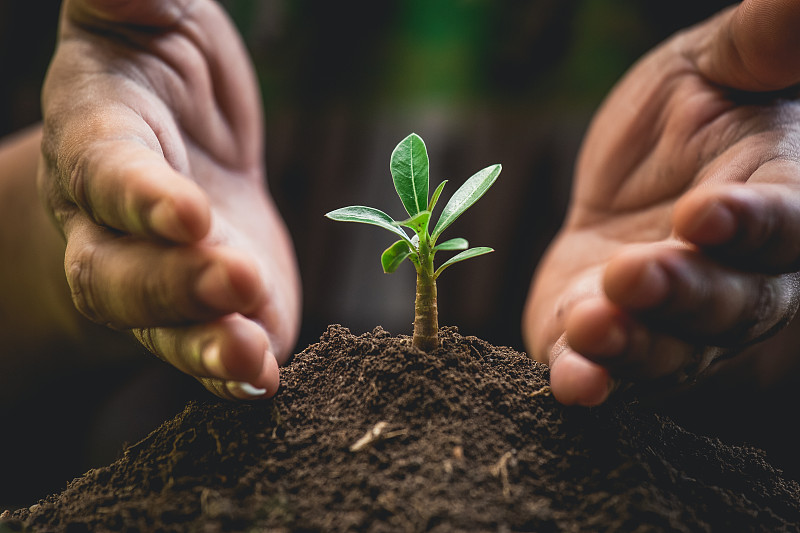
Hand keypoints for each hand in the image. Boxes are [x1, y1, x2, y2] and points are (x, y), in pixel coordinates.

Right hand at [38, 0, 300, 398]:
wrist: (182, 148)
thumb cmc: (166, 76)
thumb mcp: (157, 21)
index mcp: (98, 137)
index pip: (105, 171)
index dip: (140, 196)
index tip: (188, 213)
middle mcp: (110, 223)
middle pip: (117, 271)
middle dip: (173, 283)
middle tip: (238, 279)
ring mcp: (155, 276)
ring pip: (159, 325)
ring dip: (203, 344)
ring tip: (250, 356)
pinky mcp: (202, 310)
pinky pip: (205, 349)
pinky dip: (230, 370)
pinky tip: (262, 380)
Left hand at [523, 0, 799, 405]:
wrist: (631, 175)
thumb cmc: (692, 112)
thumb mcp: (721, 64)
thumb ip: (768, 41)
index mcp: (775, 204)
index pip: (781, 223)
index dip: (751, 224)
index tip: (708, 211)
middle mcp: (737, 278)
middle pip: (728, 304)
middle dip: (682, 293)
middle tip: (636, 272)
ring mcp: (671, 319)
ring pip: (667, 350)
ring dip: (632, 345)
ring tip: (593, 327)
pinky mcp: (608, 336)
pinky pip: (602, 368)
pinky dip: (586, 378)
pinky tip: (570, 382)